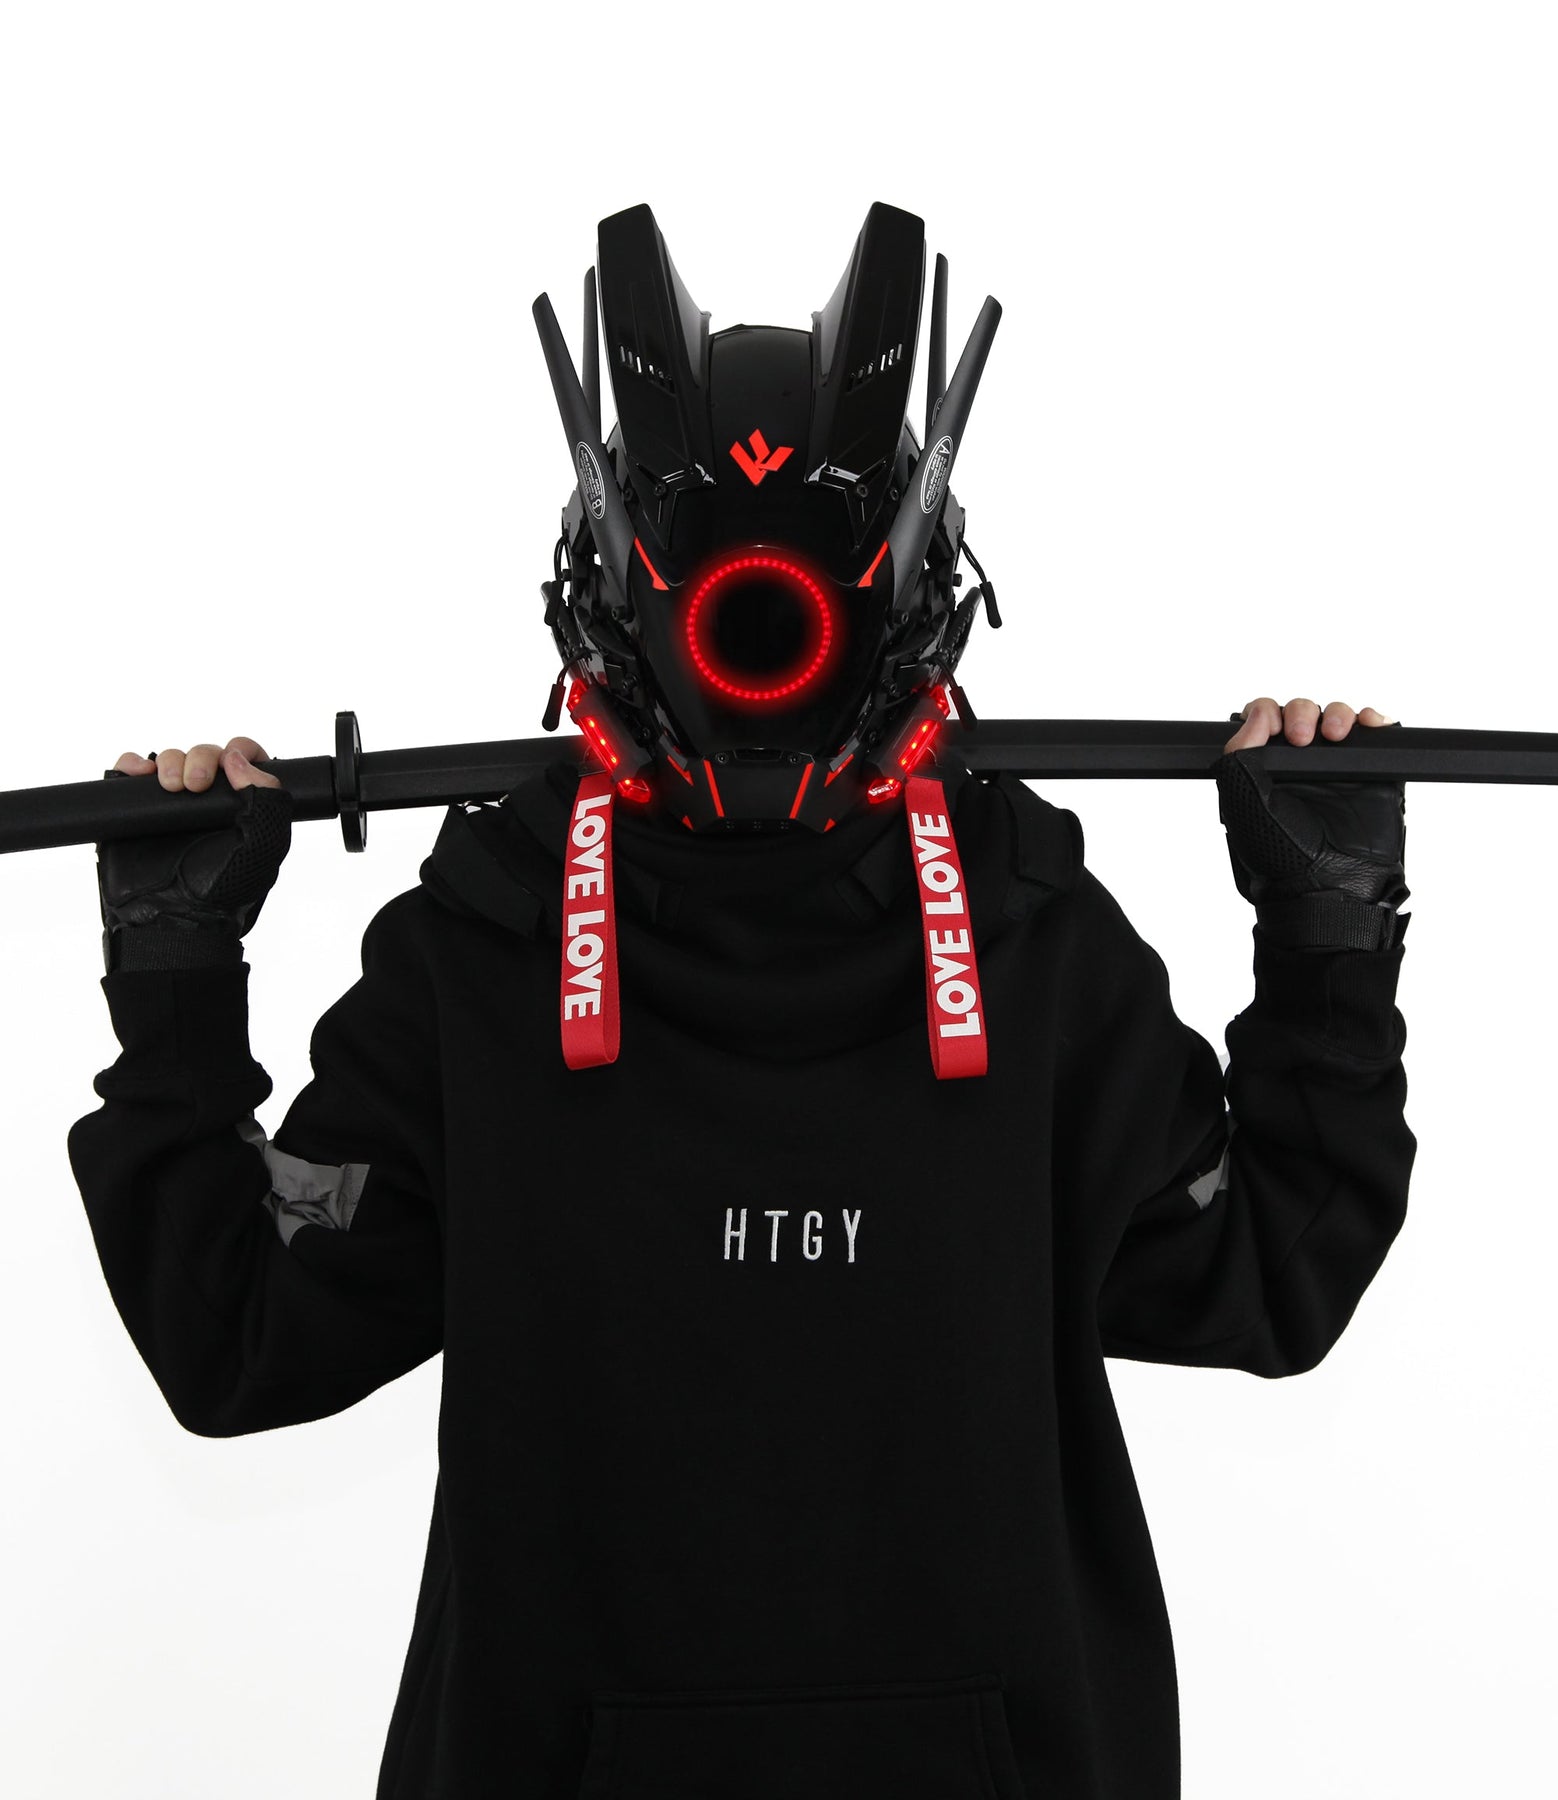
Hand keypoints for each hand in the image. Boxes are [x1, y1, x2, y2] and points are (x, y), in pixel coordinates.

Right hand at [98, 734, 291, 972]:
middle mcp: (209, 802)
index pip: (247, 760)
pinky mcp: (135, 811)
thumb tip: (239, 761)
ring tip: (170, 788)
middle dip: (200, 757)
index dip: (241, 750)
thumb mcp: (263, 848)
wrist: (172, 921)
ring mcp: (170, 806)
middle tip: (194, 786)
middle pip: (205, 753)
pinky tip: (138, 772)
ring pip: (170, 758)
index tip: (230, 762)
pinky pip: (130, 774)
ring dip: (170, 761)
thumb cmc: (222, 893)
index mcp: (244, 807)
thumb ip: (269, 803)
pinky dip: (131, 764)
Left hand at [1216, 695, 1407, 950]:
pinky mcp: (1373, 777)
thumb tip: (1258, 713)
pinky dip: (1375, 721)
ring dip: (1337, 714)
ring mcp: (1338, 771)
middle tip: (1302, 738)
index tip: (1275, 729)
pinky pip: (1375, 736)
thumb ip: (1239, 754)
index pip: (1265, 721)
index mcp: (1264, 771)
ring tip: (1335, 733)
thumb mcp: (1242, 802)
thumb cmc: (1280, 857)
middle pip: (1303, 712)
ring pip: (1339, 718)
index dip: (1269, 714)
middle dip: (1302, 713)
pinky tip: (1369, 724)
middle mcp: (1300, 768)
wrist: (1328, 889)